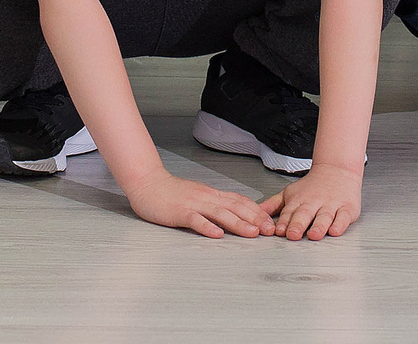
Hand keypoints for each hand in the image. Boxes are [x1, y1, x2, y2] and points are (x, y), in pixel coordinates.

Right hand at [124, 167, 269, 238]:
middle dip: (254, 219)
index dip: (257, 211)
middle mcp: (206, 197)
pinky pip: (195, 219)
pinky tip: (216, 235)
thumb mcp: (198, 195)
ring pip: (220, 213)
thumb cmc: (171, 192)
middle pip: (235, 207)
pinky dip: (207, 227)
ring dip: (238, 224)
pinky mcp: (179, 212)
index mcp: (211, 194)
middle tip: (269, 230)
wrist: (147, 183)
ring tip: (251, 233)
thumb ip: (214, 203)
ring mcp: (193, 204)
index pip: (240, 201)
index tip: (269, 222)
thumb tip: (234, 212)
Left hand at [257, 163, 361, 240]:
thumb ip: (273, 205)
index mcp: (299, 201)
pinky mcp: (347, 208)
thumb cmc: (312, 186)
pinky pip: (343, 217)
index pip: (289, 213)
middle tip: (293, 235)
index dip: (283, 223)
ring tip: (314, 235)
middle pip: (305, 215)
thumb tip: (255, 214)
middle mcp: (314, 203)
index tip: (278, 231)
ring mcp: (331, 205)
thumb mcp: (290, 192)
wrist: (337, 169)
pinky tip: (335, 230)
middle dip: (298, 225)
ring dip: (319, 226)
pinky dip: (340, 224)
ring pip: (324, 217)